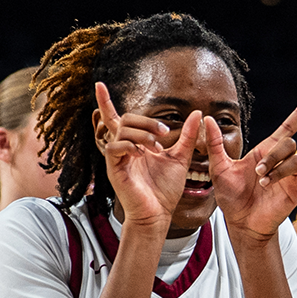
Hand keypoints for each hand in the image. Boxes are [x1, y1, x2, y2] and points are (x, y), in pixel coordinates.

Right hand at [94, 81, 199, 228]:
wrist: (159, 213)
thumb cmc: (165, 190)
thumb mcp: (180, 158)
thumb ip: (187, 136)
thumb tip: (197, 114)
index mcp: (134, 144)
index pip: (117, 118)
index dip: (106, 101)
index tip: (99, 84)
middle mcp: (123, 148)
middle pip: (125, 119)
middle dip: (145, 121)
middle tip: (164, 133)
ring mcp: (117, 158)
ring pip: (122, 130)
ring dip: (143, 133)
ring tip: (157, 146)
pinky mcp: (114, 169)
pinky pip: (115, 147)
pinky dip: (130, 146)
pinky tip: (143, 154)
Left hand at [204, 98, 296, 238]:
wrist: (240, 222)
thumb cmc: (230, 196)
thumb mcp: (219, 168)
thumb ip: (214, 144)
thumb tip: (206, 119)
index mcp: (265, 151)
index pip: (286, 128)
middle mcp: (280, 161)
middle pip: (288, 143)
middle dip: (274, 156)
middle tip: (258, 173)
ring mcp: (290, 175)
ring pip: (296, 159)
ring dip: (280, 169)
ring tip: (265, 183)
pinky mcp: (296, 190)